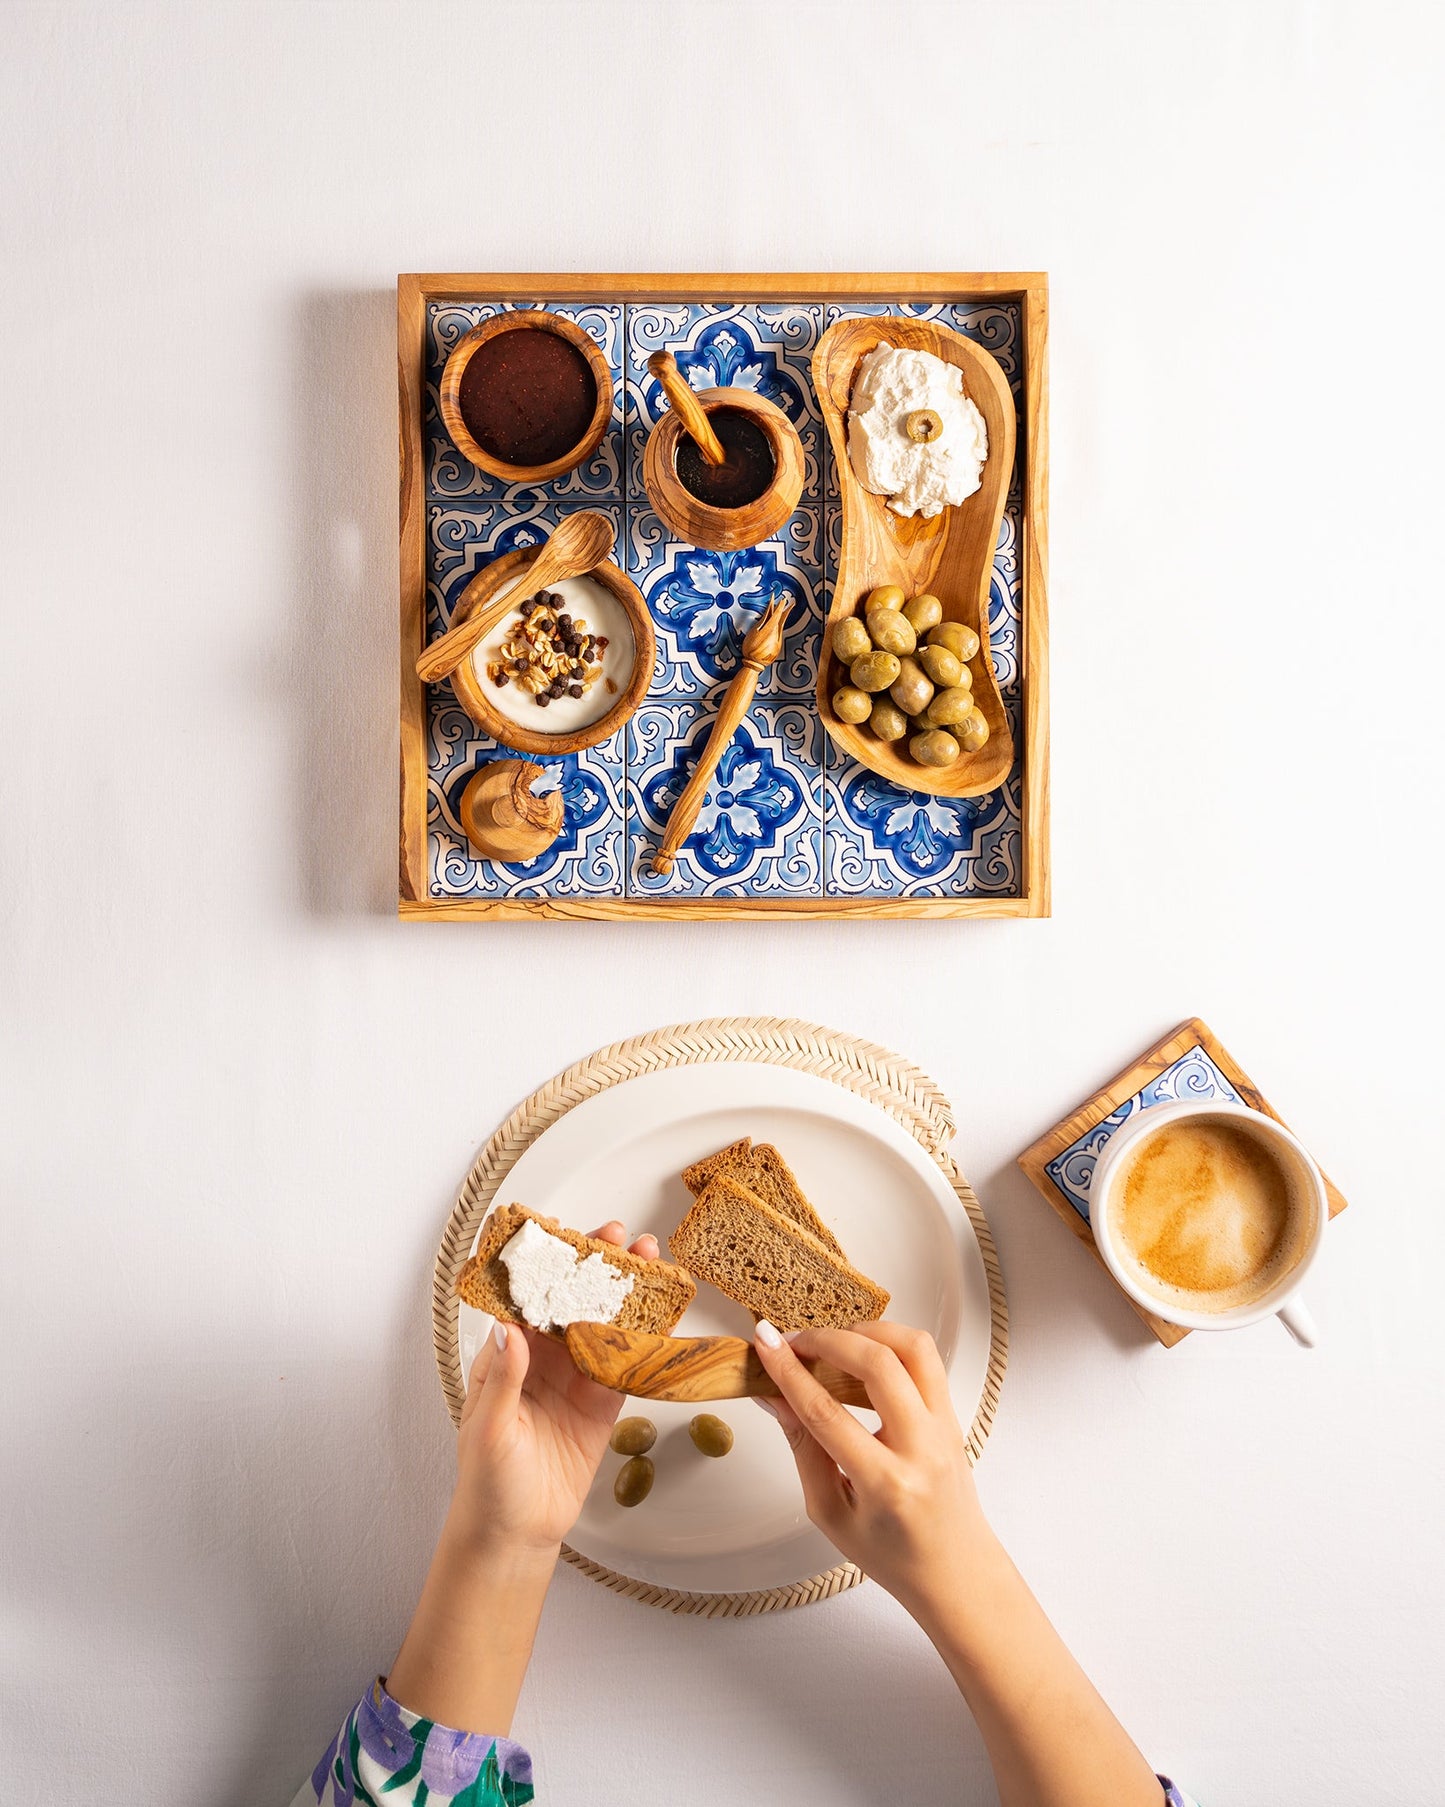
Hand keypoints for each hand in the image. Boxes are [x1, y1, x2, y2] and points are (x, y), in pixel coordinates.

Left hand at [449, 1220, 656, 1556]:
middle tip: (620, 1239)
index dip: (549, 1267)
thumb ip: (505, 1378)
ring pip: (604, 1326)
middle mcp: (543, 1362)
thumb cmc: (487, 1483)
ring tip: (649, 1262)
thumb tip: (509, 1326)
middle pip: (573, 1304)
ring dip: (625, 1295)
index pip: (530, 1301)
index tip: (566, 1235)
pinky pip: (627, 1366)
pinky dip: (645, 1341)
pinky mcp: (602, 1406)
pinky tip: (663, 1314)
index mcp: (508, 1358)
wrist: (516, 1535)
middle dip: (595, 1269)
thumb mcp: (490, 1428)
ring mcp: (575, 1382)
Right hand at [751, 1320, 989, 1619]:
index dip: (789, 1373)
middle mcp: (922, 1448)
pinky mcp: (953, 1415)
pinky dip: (891, 1344)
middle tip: (794, 1342)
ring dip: (867, 1332)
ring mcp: (945, 1427)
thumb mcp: (831, 1514)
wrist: (956, 1573)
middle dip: (827, 1340)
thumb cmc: (893, 1555)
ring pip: (913, 1347)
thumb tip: (774, 1396)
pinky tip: (862, 1353)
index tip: (764, 1344)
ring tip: (832, 1342)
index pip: (827, 1413)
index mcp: (887, 1484)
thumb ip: (804, 1449)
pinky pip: (927, 1360)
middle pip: (877, 1364)